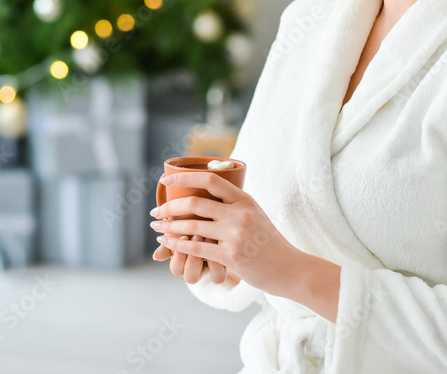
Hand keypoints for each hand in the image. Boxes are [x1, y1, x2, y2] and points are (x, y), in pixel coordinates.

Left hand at [149, 172, 297, 296]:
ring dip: (169, 227)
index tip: (165, 180)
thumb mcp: (255, 216)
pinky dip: (177, 246)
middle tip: (156, 212)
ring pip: (191, 227)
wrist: (290, 268)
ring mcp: (236, 234)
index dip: (183, 177)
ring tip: (158, 228)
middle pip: (194, 202)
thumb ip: (232, 207)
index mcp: (244, 199)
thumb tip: (204, 198)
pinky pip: (196, 249)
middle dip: (169, 207)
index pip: (209, 178)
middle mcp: (240, 213)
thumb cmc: (269, 243)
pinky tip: (167, 244)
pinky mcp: (231, 255)